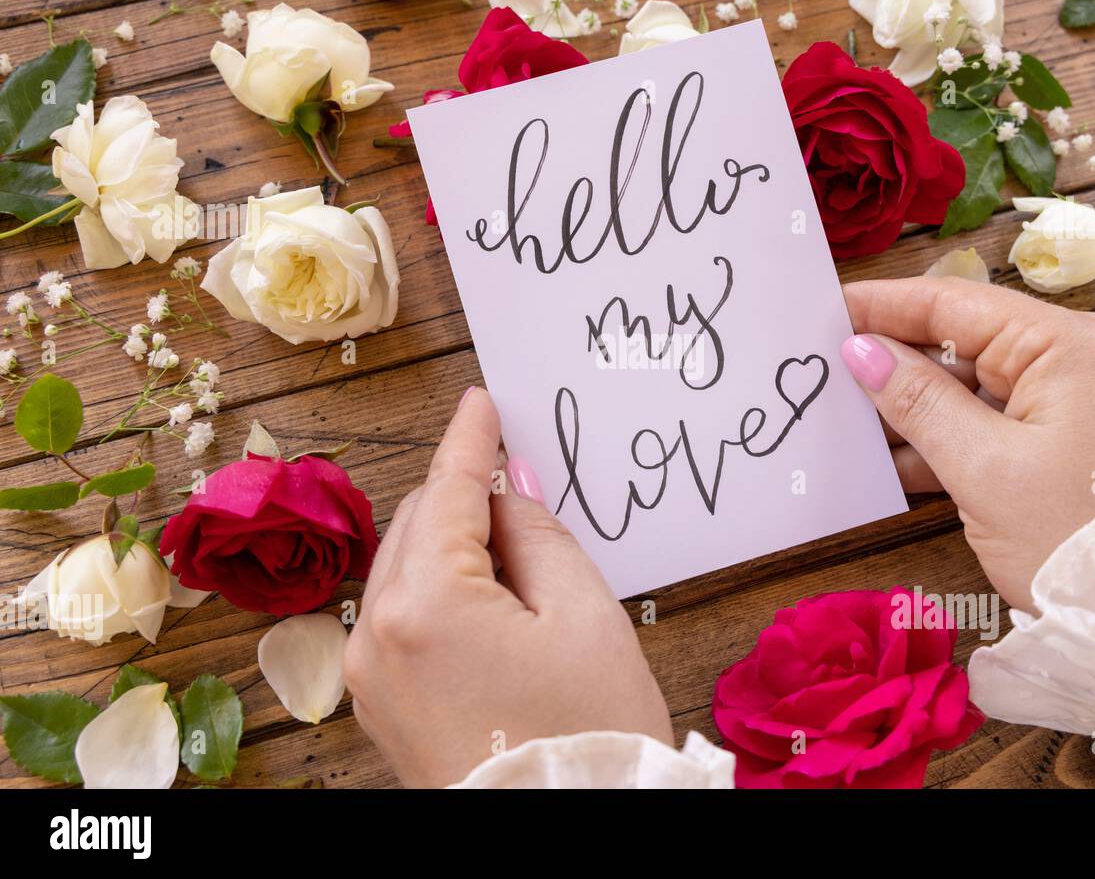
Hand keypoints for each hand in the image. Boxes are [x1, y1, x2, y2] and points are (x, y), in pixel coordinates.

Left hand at [344, 387, 672, 786]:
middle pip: (420, 525)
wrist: (565, 831)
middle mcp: (374, 633)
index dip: (471, 439)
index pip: (449, 490)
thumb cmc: (587, 732)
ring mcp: (368, 674)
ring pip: (407, 569)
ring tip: (516, 548)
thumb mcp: (584, 615)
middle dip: (465, 493)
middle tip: (517, 475)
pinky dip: (438, 589)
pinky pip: (402, 617)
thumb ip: (538, 535)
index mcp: (424, 603)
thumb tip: (510, 489)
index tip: (482, 402)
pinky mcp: (380, 703)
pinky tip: (487, 594)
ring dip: (453, 543)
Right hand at [840, 277, 1094, 610]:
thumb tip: (860, 351)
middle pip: (956, 343)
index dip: (882, 305)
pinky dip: (936, 443)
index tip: (821, 308)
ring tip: (837, 418)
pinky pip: (981, 427)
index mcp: (1061, 346)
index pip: (953, 303)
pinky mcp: (1053, 446)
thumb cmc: (1074, 536)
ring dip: (906, 409)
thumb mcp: (984, 468)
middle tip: (818, 369)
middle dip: (889, 360)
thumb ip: (918, 402)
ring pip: (963, 389)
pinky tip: (882, 462)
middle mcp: (1065, 361)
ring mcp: (1061, 405)